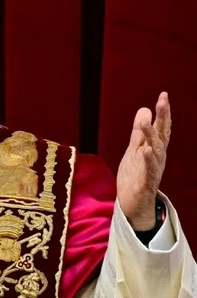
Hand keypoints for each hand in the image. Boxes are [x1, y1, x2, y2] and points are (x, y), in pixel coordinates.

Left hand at [117, 92, 170, 230]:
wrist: (133, 203)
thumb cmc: (135, 175)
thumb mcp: (135, 149)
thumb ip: (139, 131)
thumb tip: (144, 109)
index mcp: (154, 148)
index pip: (161, 128)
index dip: (163, 112)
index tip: (164, 95)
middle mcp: (157, 157)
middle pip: (161, 135)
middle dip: (163, 118)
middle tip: (163, 100)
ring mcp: (153, 169)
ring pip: (155, 150)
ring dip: (150, 135)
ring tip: (146, 121)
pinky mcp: (145, 182)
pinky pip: (148, 170)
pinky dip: (148, 160)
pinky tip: (146, 150)